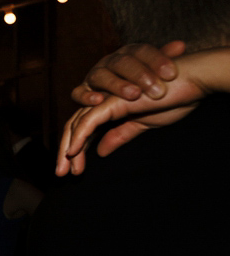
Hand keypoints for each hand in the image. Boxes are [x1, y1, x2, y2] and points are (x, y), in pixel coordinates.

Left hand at [56, 49, 215, 174]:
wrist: (193, 81)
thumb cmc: (173, 98)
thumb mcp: (142, 124)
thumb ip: (120, 135)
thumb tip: (101, 151)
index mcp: (109, 108)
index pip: (84, 130)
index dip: (77, 152)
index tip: (75, 172)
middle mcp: (103, 101)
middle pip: (74, 127)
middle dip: (66, 152)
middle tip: (61, 174)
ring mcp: (107, 99)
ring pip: (77, 125)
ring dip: (70, 149)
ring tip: (67, 169)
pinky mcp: (114, 100)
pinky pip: (90, 120)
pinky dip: (80, 136)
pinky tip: (73, 152)